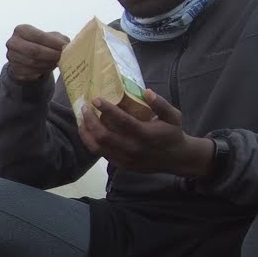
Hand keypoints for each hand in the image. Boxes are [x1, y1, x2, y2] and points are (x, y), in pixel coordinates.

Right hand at [5, 24, 69, 82]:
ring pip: (33, 63)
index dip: (53, 42)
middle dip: (50, 54)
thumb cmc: (42, 43)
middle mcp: (13, 43)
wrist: (27, 56)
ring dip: (48, 63)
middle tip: (62, 57)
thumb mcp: (51, 36)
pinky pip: (31, 72)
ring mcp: (11, 57)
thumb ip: (59, 40)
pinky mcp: (14, 70)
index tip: (65, 46)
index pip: (38, 36)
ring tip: (57, 62)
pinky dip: (43, 71)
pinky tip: (49, 67)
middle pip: (34, 51)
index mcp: (21, 30)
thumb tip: (66, 47)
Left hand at [78, 89, 214, 176]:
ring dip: (86, 132)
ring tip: (81, 118)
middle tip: (84, 107)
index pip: (122, 121)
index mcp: (145, 134)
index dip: (107, 109)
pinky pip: (100, 154)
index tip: (95, 99)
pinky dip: (91, 142)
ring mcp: (125, 158)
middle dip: (90, 120)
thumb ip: (160, 103)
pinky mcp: (121, 165)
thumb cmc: (172, 133)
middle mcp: (133, 148)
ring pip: (98, 147)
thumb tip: (146, 91)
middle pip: (104, 135)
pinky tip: (88, 131)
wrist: (176, 159)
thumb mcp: (173, 116)